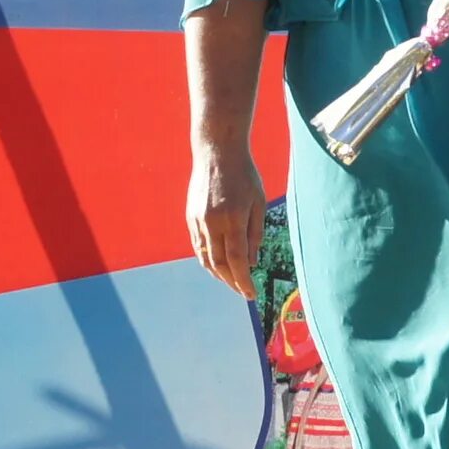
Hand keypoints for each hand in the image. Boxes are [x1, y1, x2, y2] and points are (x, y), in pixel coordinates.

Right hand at [188, 143, 265, 295]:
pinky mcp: (190, 217)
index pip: (236, 261)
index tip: (251, 295)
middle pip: (219, 264)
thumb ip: (255, 233)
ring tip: (231, 282)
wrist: (216, 153)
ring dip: (218, 274)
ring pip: (205, 258)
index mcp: (232, 219)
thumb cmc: (244, 175)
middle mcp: (212, 222)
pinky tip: (217, 265)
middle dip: (231, 282)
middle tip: (242, 291)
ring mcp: (197, 220)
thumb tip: (252, 262)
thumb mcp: (258, 202)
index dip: (243, 281)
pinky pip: (198, 246)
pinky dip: (207, 259)